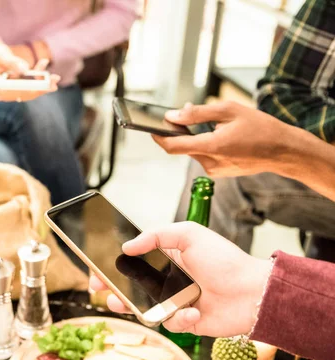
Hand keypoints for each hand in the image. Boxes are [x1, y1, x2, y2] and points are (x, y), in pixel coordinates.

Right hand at [0, 45, 59, 101]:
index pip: (12, 90)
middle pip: (23, 93)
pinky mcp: (18, 93)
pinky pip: (32, 89)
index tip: (41, 86)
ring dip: (44, 85)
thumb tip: (26, 69)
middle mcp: (1, 94)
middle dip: (40, 87)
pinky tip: (52, 78)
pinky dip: (42, 82)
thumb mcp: (1, 54)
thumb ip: (12, 62)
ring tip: (56, 78)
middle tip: (54, 80)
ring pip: (30, 92)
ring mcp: (10, 95)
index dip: (26, 89)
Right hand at [90, 222, 271, 336]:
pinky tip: (193, 311)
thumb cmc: (224, 260)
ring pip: (143, 308)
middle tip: (102, 291)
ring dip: (131, 307)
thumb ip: (155, 235)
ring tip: (123, 305)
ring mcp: (175, 301)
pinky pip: (170, 323)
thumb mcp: (189, 234)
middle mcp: (167, 280)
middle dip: (112, 290)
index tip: (97, 269)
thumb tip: (127, 246)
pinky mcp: (185, 321)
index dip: (113, 266)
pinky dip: (179, 318)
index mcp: (166, 258)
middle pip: (131, 287)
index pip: (132, 262)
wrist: (253, 292)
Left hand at [152, 101, 302, 176]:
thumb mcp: (229, 110)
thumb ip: (197, 113)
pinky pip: (204, 156)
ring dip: (196, 137)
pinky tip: (223, 137)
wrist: (284, 151)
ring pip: (193, 150)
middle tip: (189, 115)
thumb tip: (173, 115)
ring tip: (217, 126)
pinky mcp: (219, 172)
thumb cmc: (260, 127)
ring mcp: (214, 170)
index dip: (159, 136)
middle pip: (183, 146)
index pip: (173, 146)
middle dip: (182, 131)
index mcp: (212, 146)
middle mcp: (210, 162)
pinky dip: (206, 144)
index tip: (151, 126)